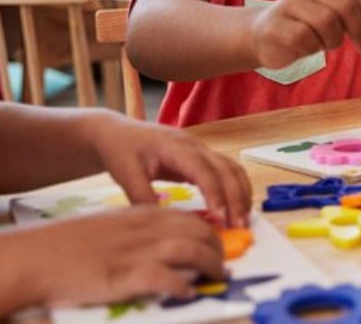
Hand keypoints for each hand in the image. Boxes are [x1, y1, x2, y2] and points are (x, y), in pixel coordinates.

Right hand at [21, 207, 223, 306]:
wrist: (32, 257)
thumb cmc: (64, 246)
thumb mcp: (106, 228)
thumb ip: (133, 231)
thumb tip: (157, 245)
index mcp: (138, 215)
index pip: (188, 216)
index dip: (209, 230)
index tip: (217, 243)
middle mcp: (143, 229)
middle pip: (198, 230)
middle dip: (218, 247)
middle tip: (224, 263)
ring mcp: (135, 251)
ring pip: (191, 250)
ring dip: (211, 265)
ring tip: (218, 277)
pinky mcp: (124, 275)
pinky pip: (166, 279)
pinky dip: (183, 286)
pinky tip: (189, 293)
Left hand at [85, 111, 251, 227]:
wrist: (118, 132)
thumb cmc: (121, 151)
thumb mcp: (126, 175)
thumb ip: (143, 197)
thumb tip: (164, 223)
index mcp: (175, 147)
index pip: (203, 169)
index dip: (215, 193)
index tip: (220, 218)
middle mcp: (195, 146)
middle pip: (226, 169)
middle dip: (236, 197)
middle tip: (239, 226)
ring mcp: (202, 150)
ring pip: (233, 168)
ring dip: (241, 193)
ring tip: (242, 220)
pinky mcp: (202, 158)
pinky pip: (227, 171)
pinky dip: (236, 189)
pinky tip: (235, 208)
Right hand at [249, 0, 360, 68]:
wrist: (261, 37)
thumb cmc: (306, 27)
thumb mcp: (336, 18)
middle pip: (345, 6)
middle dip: (360, 29)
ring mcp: (288, 5)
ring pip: (327, 22)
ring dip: (333, 40)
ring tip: (326, 44)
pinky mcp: (275, 25)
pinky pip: (306, 38)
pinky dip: (313, 48)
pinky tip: (308, 48)